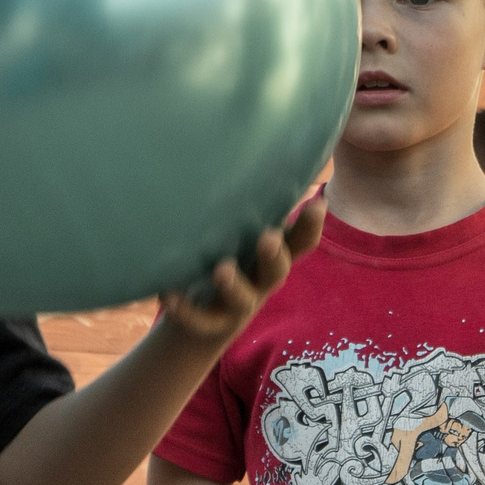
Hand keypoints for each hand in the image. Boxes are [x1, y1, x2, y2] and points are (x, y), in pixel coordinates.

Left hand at [159, 194, 325, 347]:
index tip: (317, 203)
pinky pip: (199, 321)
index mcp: (271, 257)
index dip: (311, 226)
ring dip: (233, 285)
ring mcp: (237, 306)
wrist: (199, 327)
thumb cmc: (226, 263)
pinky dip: (184, 308)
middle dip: (273, 254)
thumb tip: (253, 158)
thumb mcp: (241, 240)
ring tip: (221, 269)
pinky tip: (168, 293)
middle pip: (276, 271)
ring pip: (242, 299)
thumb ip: (249, 211)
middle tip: (268, 237)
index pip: (300, 243)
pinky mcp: (209, 325)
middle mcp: (259, 281)